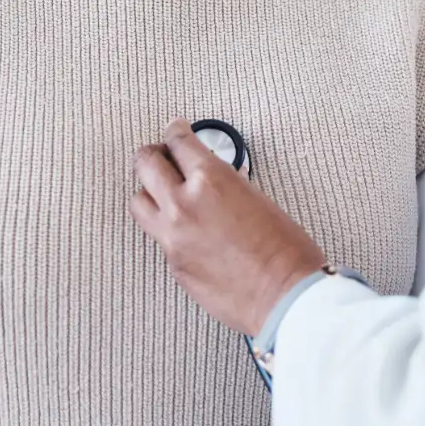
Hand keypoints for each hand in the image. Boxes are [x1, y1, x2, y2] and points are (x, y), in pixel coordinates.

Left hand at [131, 120, 327, 336]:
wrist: (285, 296)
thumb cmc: (286, 250)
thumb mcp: (258, 199)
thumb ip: (226, 186)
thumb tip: (214, 183)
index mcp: (210, 181)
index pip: (178, 142)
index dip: (175, 131)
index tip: (175, 129)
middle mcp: (183, 205)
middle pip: (146, 165)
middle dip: (153, 155)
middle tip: (161, 154)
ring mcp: (172, 238)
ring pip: (139, 202)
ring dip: (149, 192)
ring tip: (163, 193)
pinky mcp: (173, 265)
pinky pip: (158, 238)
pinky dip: (168, 229)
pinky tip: (186, 231)